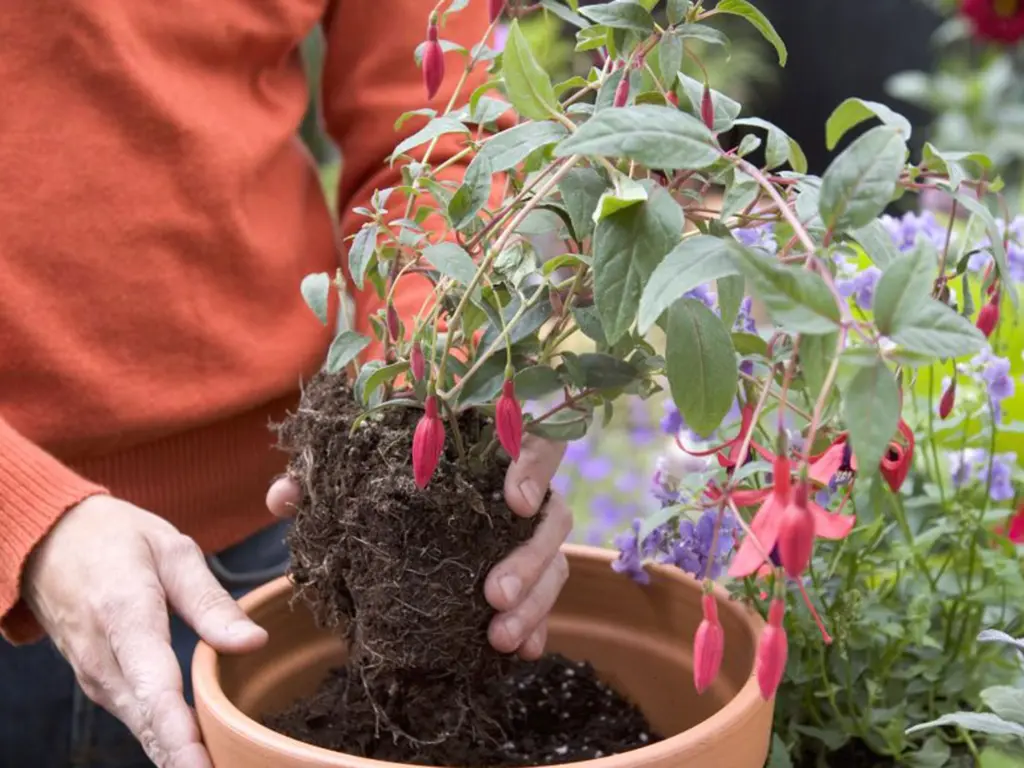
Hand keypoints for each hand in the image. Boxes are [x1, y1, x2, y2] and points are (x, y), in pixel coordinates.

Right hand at [22, 495, 267, 767]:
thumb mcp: (172, 550)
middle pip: (149, 722)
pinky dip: (166, 740)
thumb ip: (210, 600)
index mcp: (124, 616)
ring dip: (179, 755)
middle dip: (188, 758)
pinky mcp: (100, 685)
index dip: (181, 734)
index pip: (154, 688)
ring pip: (142, 729)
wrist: (49, 541)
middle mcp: (103, 659)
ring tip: (223, 766)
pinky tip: (198, 754)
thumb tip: (254, 641)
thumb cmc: (119, 540)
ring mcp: (96, 677)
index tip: (204, 766)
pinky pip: (137, 719)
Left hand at [267, 435, 571, 660]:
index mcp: (486, 448)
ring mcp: (527, 532)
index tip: (514, 500)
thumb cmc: (380, 473)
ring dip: (535, 601)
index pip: (531, 441)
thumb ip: (319, 477)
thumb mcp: (347, 472)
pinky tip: (521, 652)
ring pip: (555, 560)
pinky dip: (537, 624)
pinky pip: (545, 597)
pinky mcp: (526, 570)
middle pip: (553, 513)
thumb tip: (283, 498)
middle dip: (530, 557)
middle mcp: (518, 488)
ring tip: (500, 638)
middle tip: (493, 594)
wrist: (392, 502)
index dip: (533, 467)